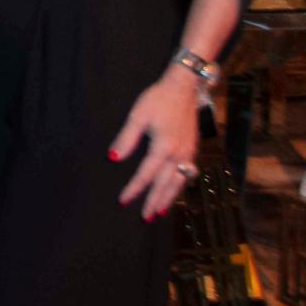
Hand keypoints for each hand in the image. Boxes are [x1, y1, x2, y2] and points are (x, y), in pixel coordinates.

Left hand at [110, 66, 204, 220]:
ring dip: (169, 197)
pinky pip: (187, 174)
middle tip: (145, 218)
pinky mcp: (193, 148)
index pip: (146, 175)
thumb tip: (114, 159)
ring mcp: (189, 152)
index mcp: (164, 147)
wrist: (185, 87)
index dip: (134, 189)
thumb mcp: (138, 116)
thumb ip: (126, 139)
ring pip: (179, 182)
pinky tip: (173, 190)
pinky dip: (179, 186)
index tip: (123, 201)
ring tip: (160, 211)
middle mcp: (180, 154)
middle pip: (166, 184)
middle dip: (155, 201)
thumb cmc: (158, 99)